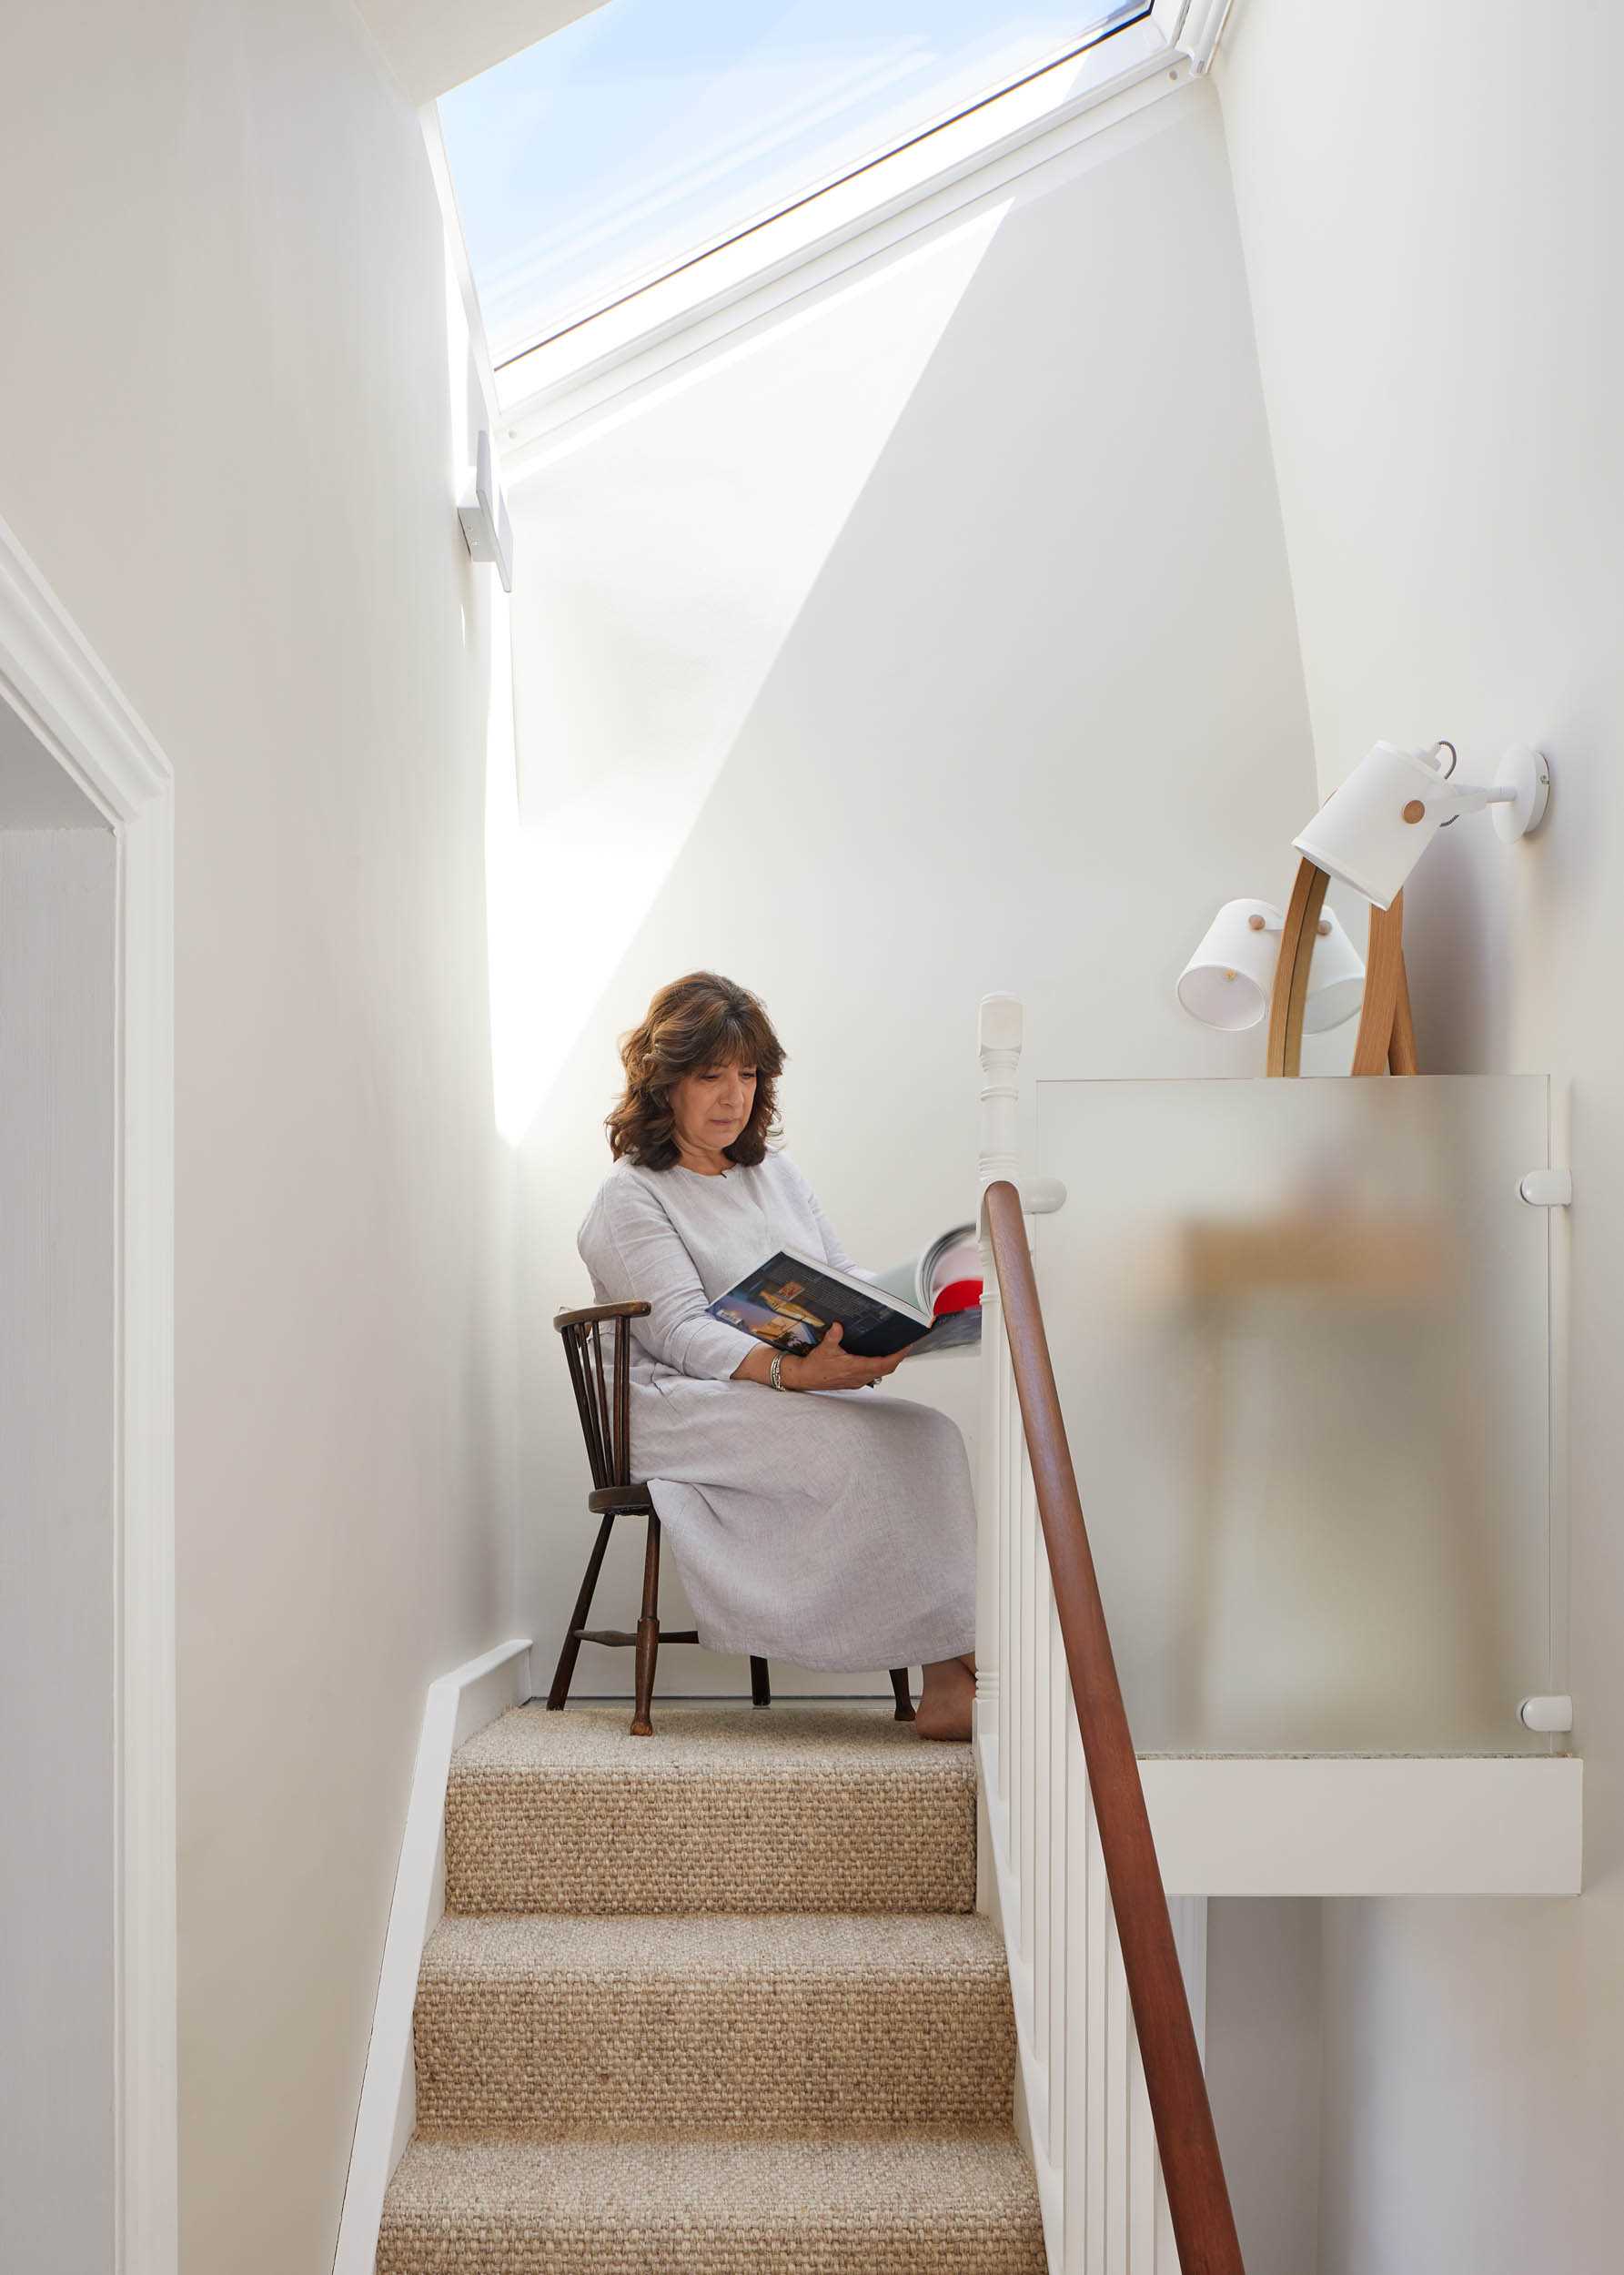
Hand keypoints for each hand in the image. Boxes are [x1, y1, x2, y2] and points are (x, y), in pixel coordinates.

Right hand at [784, 1320, 906, 1392]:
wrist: (805, 1378)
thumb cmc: (815, 1366)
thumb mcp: (824, 1348)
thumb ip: (833, 1336)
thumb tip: (838, 1325)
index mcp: (856, 1368)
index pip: (884, 1364)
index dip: (898, 1356)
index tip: (906, 1347)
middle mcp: (859, 1376)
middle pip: (887, 1369)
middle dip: (897, 1357)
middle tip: (905, 1345)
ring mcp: (857, 1380)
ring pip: (881, 1372)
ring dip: (889, 1362)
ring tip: (896, 1350)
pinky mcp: (854, 1381)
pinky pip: (873, 1374)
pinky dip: (880, 1366)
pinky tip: (878, 1358)